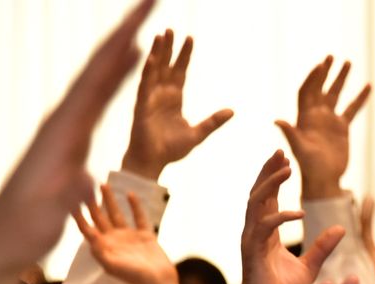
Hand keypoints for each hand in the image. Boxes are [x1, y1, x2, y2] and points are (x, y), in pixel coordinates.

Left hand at [0, 0, 152, 283]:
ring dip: (120, 51)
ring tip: (143, 25)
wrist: (0, 242)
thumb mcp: (47, 214)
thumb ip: (69, 194)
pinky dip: (114, 79)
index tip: (143, 24)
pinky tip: (125, 68)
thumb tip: (89, 179)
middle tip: (149, 1)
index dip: (120, 51)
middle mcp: (62, 121)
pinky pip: (96, 100)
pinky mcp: (68, 140)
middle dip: (124, 34)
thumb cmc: (23, 229)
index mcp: (62, 132)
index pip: (96, 82)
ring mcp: (65, 129)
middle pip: (98, 68)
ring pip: (97, 79)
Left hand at [73, 184, 175, 283]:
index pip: (86, 227)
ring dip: (109, 200)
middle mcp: (114, 240)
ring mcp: (129, 237)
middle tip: (83, 184)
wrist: (158, 282)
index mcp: (103, 246)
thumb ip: (99, 250)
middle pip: (99, 217)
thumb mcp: (112, 265)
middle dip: (91, 202)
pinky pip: (138, 217)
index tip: (69, 199)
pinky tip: (130, 194)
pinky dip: (135, 206)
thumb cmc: (134, 277)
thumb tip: (89, 233)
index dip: (77, 214)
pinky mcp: (144, 236)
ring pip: (116, 214)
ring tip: (103, 184)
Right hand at [121, 30, 231, 180]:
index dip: (184, 55)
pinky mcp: (141, 107)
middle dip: (169, 48)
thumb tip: (232, 111)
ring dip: (157, 53)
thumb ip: (213, 121)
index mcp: (174, 99)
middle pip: (166, 66)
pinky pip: (144, 86)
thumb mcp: (198, 134)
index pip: (180, 71)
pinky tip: (152, 59)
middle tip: (171, 29)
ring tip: (160, 35)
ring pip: (154, 71)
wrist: (153, 163)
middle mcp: (161, 95)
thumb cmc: (171, 150)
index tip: (190, 38)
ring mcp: (150, 99)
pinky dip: (148, 72)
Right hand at [236, 150, 344, 283]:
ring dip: (271, 184)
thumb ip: (323, 247)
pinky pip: (265, 228)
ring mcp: (252, 241)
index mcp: (267, 234)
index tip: (285, 159)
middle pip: (258, 193)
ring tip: (286, 170)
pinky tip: (300, 213)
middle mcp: (256, 233)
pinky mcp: (253, 253)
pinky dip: (281, 217)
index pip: (267, 198)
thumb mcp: (310, 267)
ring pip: (256, 203)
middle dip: (268, 171)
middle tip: (281, 152)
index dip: (274, 178)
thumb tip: (340, 228)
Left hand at [276, 56, 369, 200]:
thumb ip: (290, 134)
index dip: (312, 78)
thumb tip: (277, 120)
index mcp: (304, 117)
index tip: (320, 66)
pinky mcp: (341, 128)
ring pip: (336, 94)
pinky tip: (368, 86)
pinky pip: (352, 109)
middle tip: (331, 57)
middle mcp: (316, 115)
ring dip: (341, 78)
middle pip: (320, 87)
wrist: (324, 180)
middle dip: (325, 72)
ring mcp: (329, 120)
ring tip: (348, 62)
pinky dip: (359, 98)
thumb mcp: (299, 149)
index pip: (307, 91)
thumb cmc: (309, 167)